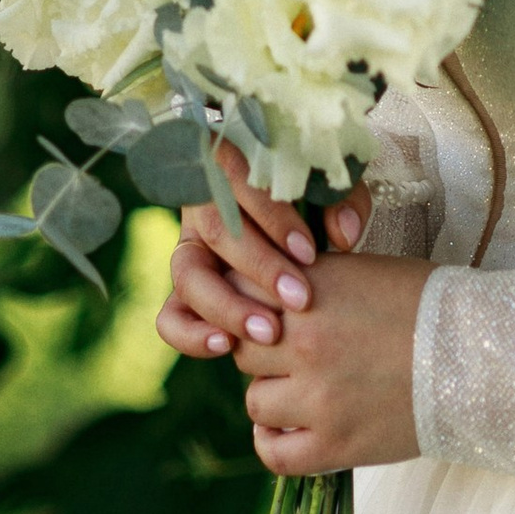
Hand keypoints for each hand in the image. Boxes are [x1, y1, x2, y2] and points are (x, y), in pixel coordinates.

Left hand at [158, 151, 430, 473]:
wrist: (479, 359)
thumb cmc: (429, 308)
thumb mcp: (365, 272)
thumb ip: (310, 281)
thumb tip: (266, 293)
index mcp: (312, 291)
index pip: (240, 295)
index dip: (251, 307)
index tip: (267, 316)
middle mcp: (306, 342)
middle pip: (242, 349)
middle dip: (263, 352)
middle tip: (292, 356)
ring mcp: (318, 397)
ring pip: (255, 400)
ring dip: (273, 396)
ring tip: (302, 393)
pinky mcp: (334, 444)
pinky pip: (273, 452)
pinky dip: (274, 441)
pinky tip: (291, 428)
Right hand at [159, 147, 363, 361]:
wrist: (296, 219)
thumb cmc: (313, 194)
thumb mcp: (329, 185)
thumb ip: (342, 200)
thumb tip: (343, 235)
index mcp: (230, 167)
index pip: (242, 185)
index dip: (274, 220)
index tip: (310, 254)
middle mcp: (202, 208)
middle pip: (216, 231)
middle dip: (259, 268)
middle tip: (301, 300)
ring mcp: (188, 251)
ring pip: (187, 275)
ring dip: (227, 306)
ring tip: (269, 333)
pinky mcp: (186, 292)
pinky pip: (171, 316)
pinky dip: (191, 334)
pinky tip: (227, 347)